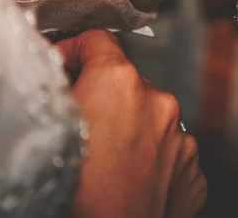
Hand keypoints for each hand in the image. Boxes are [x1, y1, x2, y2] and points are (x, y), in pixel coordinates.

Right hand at [59, 31, 205, 217]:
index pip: (98, 41)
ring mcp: (180, 136)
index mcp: (119, 82)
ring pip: (151, 120)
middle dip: (105, 99)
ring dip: (131, 132)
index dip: (75, 51)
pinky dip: (151, 161)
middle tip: (80, 129)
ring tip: (104, 165)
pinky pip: (169, 153)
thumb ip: (59, 90)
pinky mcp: (192, 169)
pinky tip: (128, 182)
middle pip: (127, 84)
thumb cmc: (71, 196)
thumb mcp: (45, 127)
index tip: (64, 66)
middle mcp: (158, 101)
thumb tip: (59, 75)